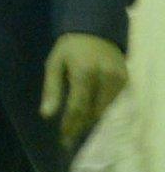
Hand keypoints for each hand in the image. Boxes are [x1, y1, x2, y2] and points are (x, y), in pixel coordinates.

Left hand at [40, 32, 127, 148]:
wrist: (96, 30)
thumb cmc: (69, 48)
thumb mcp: (54, 64)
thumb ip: (52, 89)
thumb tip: (46, 115)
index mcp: (85, 72)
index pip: (78, 106)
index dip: (71, 125)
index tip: (63, 138)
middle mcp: (105, 77)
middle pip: (93, 111)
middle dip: (80, 127)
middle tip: (68, 140)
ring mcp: (119, 79)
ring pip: (105, 109)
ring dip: (91, 121)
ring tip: (77, 130)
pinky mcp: (126, 80)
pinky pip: (113, 102)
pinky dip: (101, 111)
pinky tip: (90, 118)